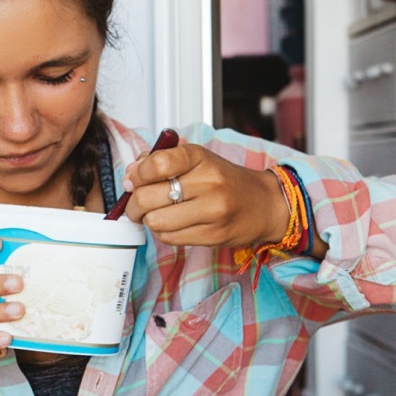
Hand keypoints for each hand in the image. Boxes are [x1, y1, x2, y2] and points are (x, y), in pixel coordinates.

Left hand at [122, 143, 289, 249]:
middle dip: (134, 204)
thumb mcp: (196, 161)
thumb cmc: (225, 181)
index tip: (133, 181)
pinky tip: (173, 225)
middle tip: (136, 204)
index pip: (156, 164)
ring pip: (155, 221)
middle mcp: (208, 182)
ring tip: (156, 214)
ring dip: (148, 220)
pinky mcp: (214, 235)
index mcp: (200, 157)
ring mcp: (213, 211)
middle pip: (148, 197)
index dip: (136, 175)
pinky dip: (164, 233)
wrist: (265, 204)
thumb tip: (130, 176)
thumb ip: (160, 162)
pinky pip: (170, 238)